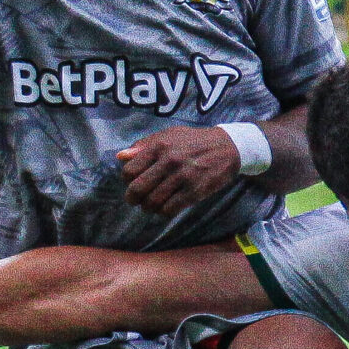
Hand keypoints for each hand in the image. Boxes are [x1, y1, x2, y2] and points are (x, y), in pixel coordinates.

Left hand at [117, 125, 243, 217]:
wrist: (227, 147)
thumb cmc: (194, 141)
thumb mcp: (168, 136)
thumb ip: (143, 145)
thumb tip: (120, 156)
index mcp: (158, 147)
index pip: (129, 171)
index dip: (128, 180)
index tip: (134, 182)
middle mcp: (168, 161)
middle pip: (138, 189)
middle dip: (133, 199)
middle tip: (136, 200)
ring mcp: (182, 177)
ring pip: (153, 202)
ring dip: (148, 208)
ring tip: (151, 206)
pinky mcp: (195, 191)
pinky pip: (170, 209)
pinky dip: (163, 212)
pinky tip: (166, 208)